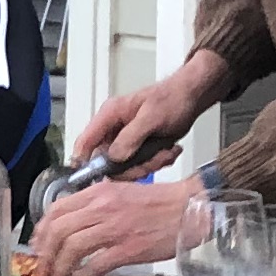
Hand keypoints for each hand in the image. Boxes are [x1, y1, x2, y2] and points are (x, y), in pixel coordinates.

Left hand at [28, 174, 198, 275]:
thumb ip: (96, 205)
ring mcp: (114, 228)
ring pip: (72, 248)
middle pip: (59, 230)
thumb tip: (75, 223)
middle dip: (45, 253)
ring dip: (60, 267)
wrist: (188, 210)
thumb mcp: (120, 193)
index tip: (39, 245)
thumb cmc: (159, 204)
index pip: (57, 209)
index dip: (42, 231)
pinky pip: (95, 265)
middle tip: (43, 268)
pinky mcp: (127, 249)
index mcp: (99, 193)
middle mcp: (102, 207)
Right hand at [67, 47, 228, 177]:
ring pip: (126, 168)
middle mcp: (114, 129)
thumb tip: (114, 157)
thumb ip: (131, 137)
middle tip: (153, 159)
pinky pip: (140, 166)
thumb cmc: (172, 98)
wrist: (191, 98)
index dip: (85, 162)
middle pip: (108, 163)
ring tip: (165, 151)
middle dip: (134, 167)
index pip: (85, 141)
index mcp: (110, 115)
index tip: (98, 178)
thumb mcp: (152, 117)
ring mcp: (125, 140)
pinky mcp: (137, 148)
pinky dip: (157, 162)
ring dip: (149, 164)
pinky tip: (168, 150)